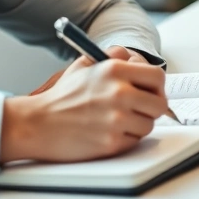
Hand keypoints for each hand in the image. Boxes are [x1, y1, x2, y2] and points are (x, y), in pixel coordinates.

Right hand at [0, 55, 168, 163]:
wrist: (38, 123)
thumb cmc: (61, 97)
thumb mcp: (84, 64)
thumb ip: (113, 56)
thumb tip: (136, 59)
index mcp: (113, 70)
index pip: (158, 76)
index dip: (157, 86)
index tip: (152, 91)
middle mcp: (119, 93)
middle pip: (160, 104)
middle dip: (151, 108)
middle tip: (138, 110)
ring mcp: (116, 119)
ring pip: (148, 125)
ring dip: (137, 125)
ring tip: (117, 121)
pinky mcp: (112, 142)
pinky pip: (134, 141)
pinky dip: (125, 139)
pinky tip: (108, 132)